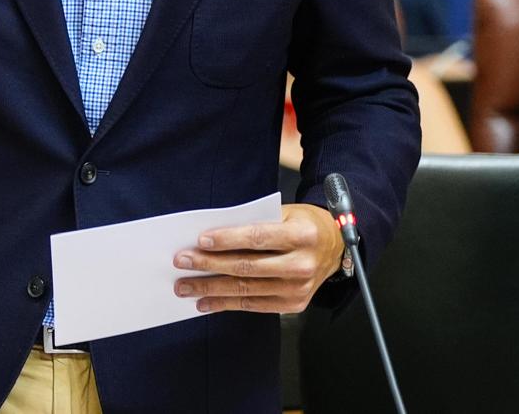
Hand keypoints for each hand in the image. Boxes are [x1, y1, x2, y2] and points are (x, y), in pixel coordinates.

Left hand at [171, 203, 343, 313]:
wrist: (335, 247)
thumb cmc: (303, 225)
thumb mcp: (285, 214)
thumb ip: (255, 223)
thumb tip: (212, 237)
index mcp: (302, 235)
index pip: (258, 238)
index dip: (228, 240)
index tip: (200, 240)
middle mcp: (301, 264)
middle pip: (247, 266)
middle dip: (209, 265)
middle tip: (183, 262)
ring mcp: (298, 288)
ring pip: (246, 289)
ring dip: (211, 289)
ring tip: (185, 286)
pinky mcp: (293, 304)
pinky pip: (253, 305)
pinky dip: (226, 304)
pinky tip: (206, 301)